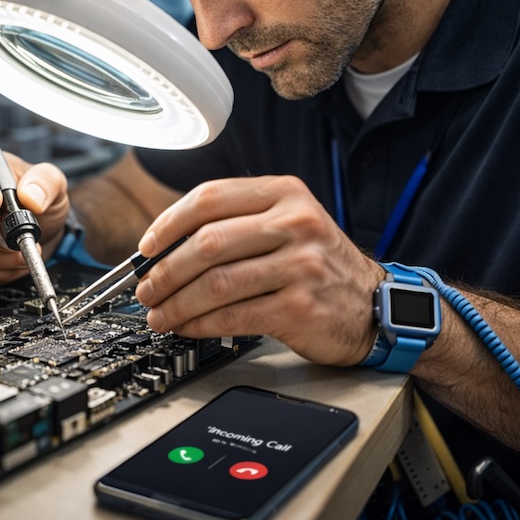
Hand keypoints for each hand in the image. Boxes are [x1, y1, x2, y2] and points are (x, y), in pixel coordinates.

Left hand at [134, 175, 384, 365]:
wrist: (373, 304)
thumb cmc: (319, 262)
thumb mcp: (289, 223)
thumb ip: (238, 223)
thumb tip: (166, 246)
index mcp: (285, 193)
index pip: (210, 197)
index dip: (168, 222)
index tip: (147, 246)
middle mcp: (295, 223)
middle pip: (208, 242)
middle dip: (165, 269)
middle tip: (145, 288)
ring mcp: (300, 265)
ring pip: (217, 282)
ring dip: (176, 302)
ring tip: (158, 313)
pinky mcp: (300, 306)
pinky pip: (234, 315)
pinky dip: (200, 323)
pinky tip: (186, 326)